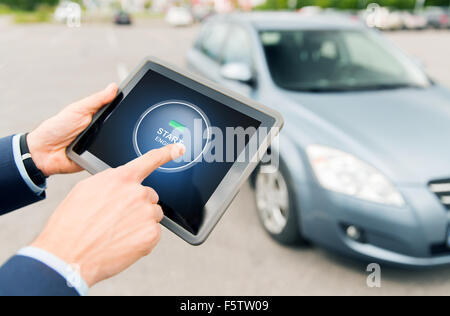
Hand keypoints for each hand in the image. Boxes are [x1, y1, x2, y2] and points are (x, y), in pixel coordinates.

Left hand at [27, 83, 118, 176]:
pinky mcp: (99, 159)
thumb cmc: (56, 128)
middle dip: (121, 126)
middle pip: (120, 127)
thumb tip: (113, 87)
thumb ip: (97, 100)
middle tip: (113, 123)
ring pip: (118, 143)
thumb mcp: (78, 109)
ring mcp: (101, 145)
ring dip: (115, 142)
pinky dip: (109, 155)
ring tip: (103, 138)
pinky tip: (104, 151)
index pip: (116, 110)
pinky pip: (110, 158)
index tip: (132, 101)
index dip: (125, 106)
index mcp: (97, 116)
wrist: (44, 153)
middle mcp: (101, 130)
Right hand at [31, 143, 185, 286]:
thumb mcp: (86, 190)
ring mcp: (146, 213)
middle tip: (117, 219)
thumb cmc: (72, 225)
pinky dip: (142, 239)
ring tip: (117, 231)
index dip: (166, 153)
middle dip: (138, 205)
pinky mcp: (151, 234)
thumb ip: (110, 181)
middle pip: (149, 196)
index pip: (149, 160)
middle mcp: (137, 193)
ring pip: (152, 214)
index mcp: (120, 179)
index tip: (178, 148)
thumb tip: (121, 183)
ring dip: (141, 221)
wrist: (68, 256)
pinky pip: (153, 233)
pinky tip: (123, 242)